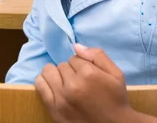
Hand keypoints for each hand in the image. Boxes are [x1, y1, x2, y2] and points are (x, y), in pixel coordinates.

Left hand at [35, 44, 155, 122]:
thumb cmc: (116, 99)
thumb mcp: (116, 74)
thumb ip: (98, 55)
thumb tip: (76, 47)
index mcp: (88, 74)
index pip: (74, 58)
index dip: (80, 64)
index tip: (86, 74)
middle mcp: (73, 85)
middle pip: (62, 65)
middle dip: (69, 70)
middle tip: (78, 81)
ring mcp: (61, 98)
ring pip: (49, 72)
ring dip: (56, 75)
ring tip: (65, 83)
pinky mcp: (53, 109)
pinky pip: (40, 85)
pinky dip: (44, 82)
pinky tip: (53, 85)